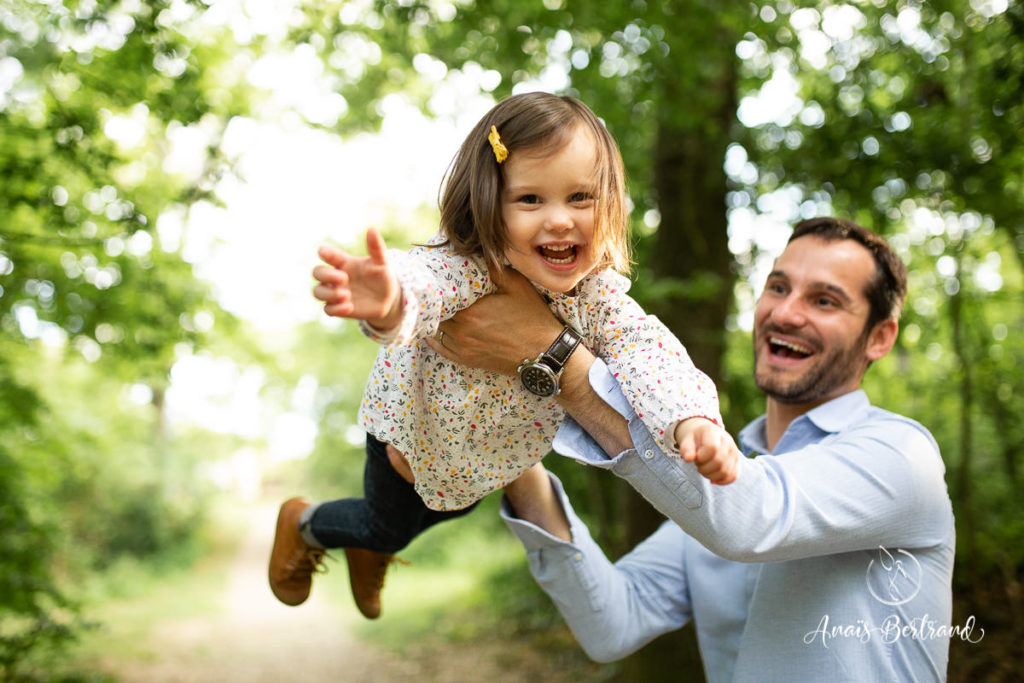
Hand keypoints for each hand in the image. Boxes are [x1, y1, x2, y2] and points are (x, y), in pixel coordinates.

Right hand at [312, 228, 401, 329]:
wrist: (388, 299)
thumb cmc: (383, 277)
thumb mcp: (382, 262)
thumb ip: (376, 248)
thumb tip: (372, 229)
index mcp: (344, 262)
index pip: (327, 254)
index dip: (324, 252)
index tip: (326, 253)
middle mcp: (336, 277)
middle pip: (316, 272)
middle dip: (326, 274)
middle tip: (344, 278)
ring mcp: (336, 293)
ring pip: (317, 292)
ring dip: (328, 293)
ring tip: (346, 295)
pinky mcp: (339, 308)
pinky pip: (328, 310)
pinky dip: (336, 309)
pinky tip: (349, 307)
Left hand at [424, 266, 562, 374]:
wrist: (543, 352)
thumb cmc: (532, 318)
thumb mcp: (517, 286)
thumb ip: (494, 269)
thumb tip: (478, 253)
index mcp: (470, 312)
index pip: (442, 297)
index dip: (439, 287)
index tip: (438, 278)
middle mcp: (461, 332)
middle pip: (438, 314)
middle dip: (439, 302)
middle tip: (438, 291)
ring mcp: (463, 348)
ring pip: (438, 331)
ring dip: (438, 318)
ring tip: (438, 307)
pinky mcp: (467, 360)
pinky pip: (441, 349)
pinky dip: (435, 339)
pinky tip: (432, 330)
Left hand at [674, 417, 740, 484]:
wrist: (706, 436)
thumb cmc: (695, 440)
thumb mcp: (687, 440)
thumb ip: (686, 449)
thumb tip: (688, 459)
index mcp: (714, 433)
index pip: (712, 448)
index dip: (701, 457)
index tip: (696, 457)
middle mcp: (727, 441)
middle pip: (719, 462)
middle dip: (704, 468)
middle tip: (698, 465)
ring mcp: (734, 452)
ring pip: (726, 471)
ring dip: (711, 476)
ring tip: (704, 469)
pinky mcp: (737, 462)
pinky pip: (734, 476)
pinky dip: (722, 481)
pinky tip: (712, 480)